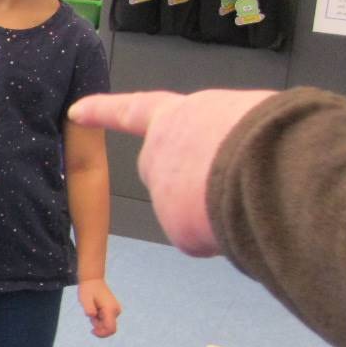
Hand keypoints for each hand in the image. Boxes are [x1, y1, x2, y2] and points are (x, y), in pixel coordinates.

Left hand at [68, 89, 274, 255]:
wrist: (269, 165)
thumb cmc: (266, 131)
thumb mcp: (241, 114)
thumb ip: (219, 133)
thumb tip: (227, 164)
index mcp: (177, 116)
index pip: (131, 110)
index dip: (103, 110)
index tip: (76, 111)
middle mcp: (160, 153)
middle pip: (168, 173)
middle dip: (189, 181)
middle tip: (232, 179)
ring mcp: (163, 192)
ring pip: (192, 208)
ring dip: (217, 208)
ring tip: (250, 193)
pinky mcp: (176, 228)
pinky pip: (206, 236)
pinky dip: (228, 233)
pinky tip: (245, 218)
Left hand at [77, 278, 120, 337]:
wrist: (93, 280)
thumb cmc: (88, 289)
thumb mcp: (84, 299)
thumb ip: (88, 308)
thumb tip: (92, 316)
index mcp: (110, 309)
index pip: (111, 328)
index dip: (102, 334)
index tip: (92, 331)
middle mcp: (116, 311)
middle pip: (108, 327)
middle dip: (98, 326)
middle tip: (90, 315)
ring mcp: (116, 310)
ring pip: (107, 324)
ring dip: (97, 321)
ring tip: (91, 309)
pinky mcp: (113, 310)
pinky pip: (106, 320)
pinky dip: (99, 318)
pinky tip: (95, 309)